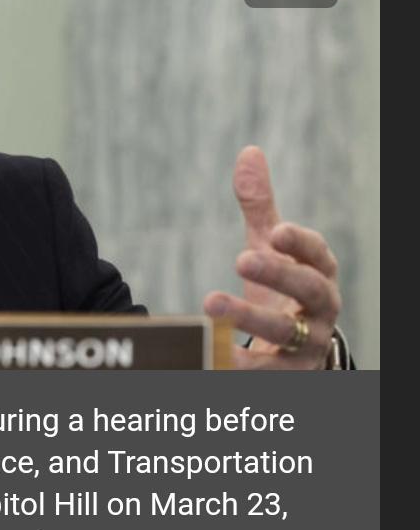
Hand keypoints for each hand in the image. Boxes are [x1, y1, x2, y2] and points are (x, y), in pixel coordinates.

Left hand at [203, 146, 341, 369]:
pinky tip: (209, 352)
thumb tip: (248, 151)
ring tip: (211, 303)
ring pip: (284, 333)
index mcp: (319, 275)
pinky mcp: (286, 377)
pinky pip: (265, 372)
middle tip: (242, 259)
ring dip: (249, 318)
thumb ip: (260, 208)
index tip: (276, 232)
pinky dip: (238, 364)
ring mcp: (306, 347)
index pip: (318, 255)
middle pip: (309, 291)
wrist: (295, 358)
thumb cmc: (282, 294)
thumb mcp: (271, 253)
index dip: (300, 243)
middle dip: (278, 274)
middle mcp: (320, 311)